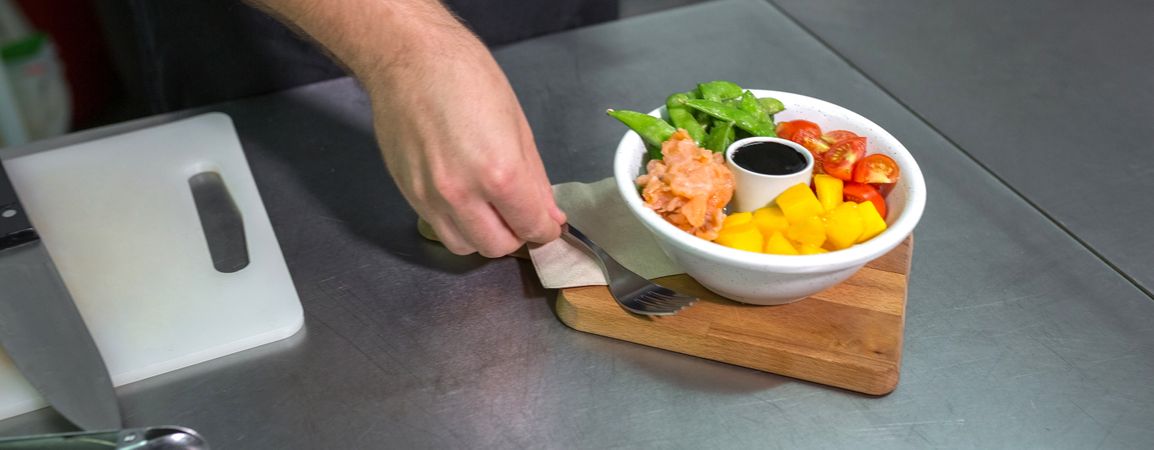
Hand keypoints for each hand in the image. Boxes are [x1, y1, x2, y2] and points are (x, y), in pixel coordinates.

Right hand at [248, 0, 564, 255]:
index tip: (547, 221)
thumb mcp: (518, 125)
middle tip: (519, 212)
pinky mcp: (408, 193)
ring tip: (489, 208)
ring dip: (483, 235)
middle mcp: (462, 194)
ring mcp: (430, 197)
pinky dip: (457, 224)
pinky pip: (439, 228)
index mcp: (499, 173)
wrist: (409, 58)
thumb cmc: (467, 77)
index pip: (532, 227)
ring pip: (465, 246)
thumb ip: (535, 179)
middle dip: (516, 234)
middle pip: (498, 246)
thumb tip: (549, 215)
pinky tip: (463, 196)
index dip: (546, 228)